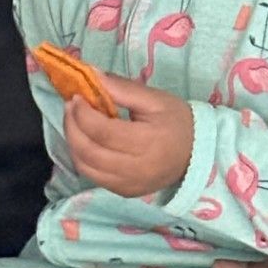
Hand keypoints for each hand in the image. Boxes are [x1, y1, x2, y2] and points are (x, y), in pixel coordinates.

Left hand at [63, 72, 193, 197]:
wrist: (198, 154)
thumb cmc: (177, 122)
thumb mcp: (155, 99)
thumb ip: (122, 88)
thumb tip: (91, 76)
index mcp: (147, 142)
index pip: (102, 132)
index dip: (82, 114)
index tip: (76, 96)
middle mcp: (136, 169)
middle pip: (89, 152)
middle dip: (72, 127)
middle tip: (70, 107)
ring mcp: (129, 185)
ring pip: (86, 168)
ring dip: (73, 143)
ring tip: (74, 122)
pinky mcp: (124, 192)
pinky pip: (93, 177)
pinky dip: (82, 158)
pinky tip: (85, 141)